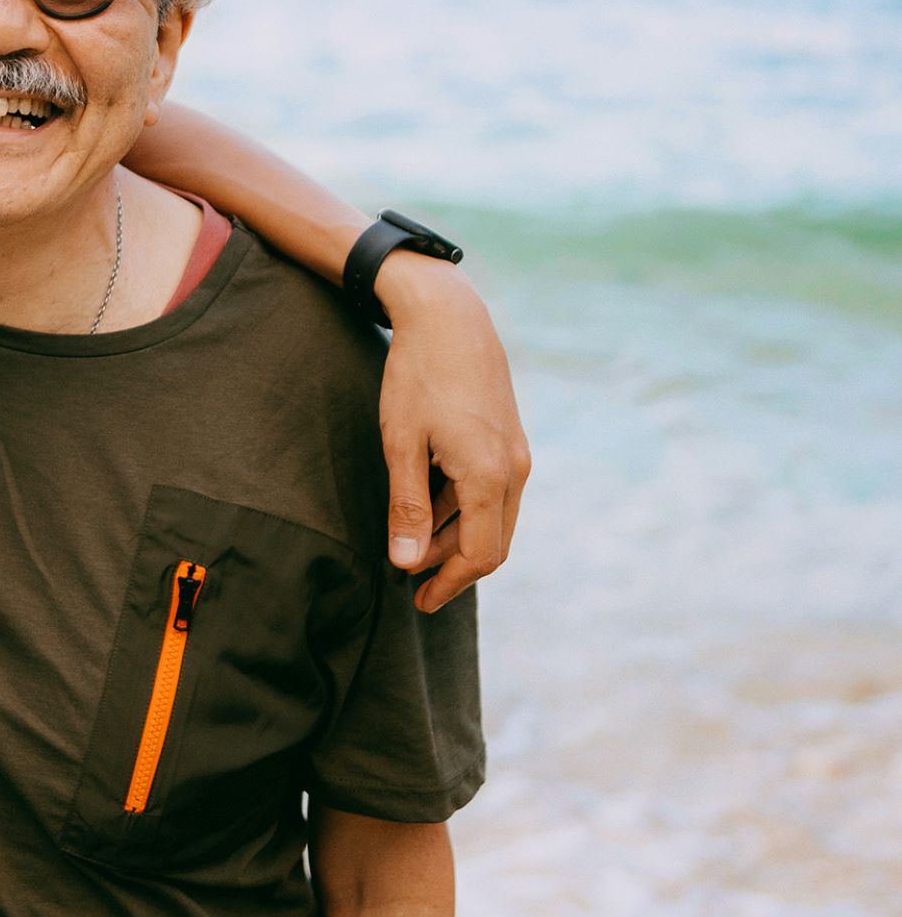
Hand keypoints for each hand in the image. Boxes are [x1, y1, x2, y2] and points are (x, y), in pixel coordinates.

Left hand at [373, 257, 530, 611]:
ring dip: (454, 537)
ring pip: (492, 517)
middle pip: (490, 541)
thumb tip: (405, 563)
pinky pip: (491, 491)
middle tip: (410, 582)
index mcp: (490, 477)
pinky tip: (428, 507)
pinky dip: (462, 509)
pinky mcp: (508, 439)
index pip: (479, 554)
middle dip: (451, 567)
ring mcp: (516, 454)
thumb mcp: (401, 443)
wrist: (449, 316)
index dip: (448, 583)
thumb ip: (407, 507)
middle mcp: (515, 470)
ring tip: (412, 547)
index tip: (418, 600)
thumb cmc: (417, 376)